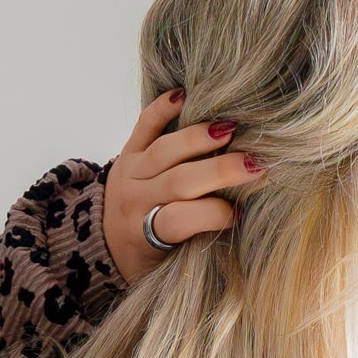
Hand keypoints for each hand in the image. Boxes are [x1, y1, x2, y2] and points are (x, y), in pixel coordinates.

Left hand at [103, 90, 264, 283]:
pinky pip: (144, 124)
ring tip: (229, 130)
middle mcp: (136, 200)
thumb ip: (196, 241)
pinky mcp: (128, 151)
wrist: (102, 241)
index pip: (183, 219)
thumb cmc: (146, 256)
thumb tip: (241, 219)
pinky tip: (186, 95)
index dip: (215, 214)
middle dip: (220, 171)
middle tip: (254, 164)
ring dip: (198, 138)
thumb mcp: (168, 262)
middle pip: (180, 180)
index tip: (242, 213)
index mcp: (146, 234)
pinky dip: (163, 107)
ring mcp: (130, 172)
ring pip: (165, 149)